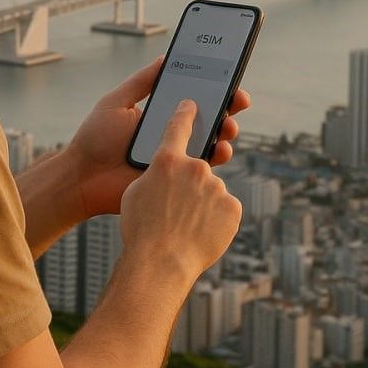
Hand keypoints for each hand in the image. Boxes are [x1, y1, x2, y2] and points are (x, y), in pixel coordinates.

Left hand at [66, 56, 250, 218]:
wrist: (82, 179)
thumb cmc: (94, 139)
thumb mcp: (116, 102)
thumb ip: (141, 82)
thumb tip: (165, 57)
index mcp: (161, 115)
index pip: (194, 99)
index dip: (214, 88)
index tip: (230, 76)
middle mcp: (173, 135)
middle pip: (210, 119)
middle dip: (229, 107)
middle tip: (238, 99)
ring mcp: (177, 158)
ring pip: (212, 143)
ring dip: (226, 131)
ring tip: (227, 125)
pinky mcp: (177, 180)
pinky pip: (202, 169)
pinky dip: (216, 157)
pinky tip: (219, 148)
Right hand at [119, 99, 243, 279]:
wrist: (161, 263)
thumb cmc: (140, 229)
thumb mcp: (135, 194)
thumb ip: (153, 175)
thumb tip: (166, 172)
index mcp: (167, 160)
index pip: (179, 125)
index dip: (185, 112)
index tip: (192, 104)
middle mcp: (195, 168)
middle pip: (198, 167)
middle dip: (190, 183)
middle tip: (177, 207)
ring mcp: (217, 187)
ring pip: (211, 190)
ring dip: (202, 204)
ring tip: (186, 227)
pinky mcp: (232, 207)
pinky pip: (224, 208)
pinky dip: (215, 219)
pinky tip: (200, 233)